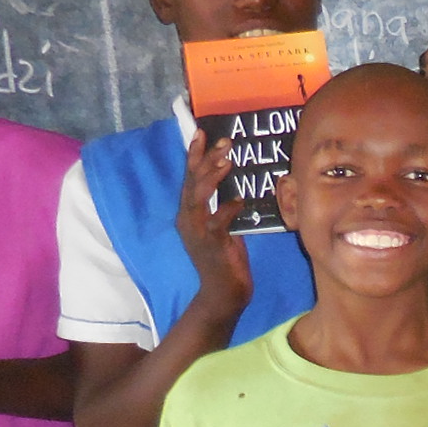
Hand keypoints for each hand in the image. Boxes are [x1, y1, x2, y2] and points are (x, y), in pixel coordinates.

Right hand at [176, 131, 251, 315]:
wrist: (223, 293)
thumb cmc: (226, 260)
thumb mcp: (223, 228)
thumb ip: (222, 207)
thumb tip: (234, 186)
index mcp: (189, 214)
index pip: (189, 178)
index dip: (194, 155)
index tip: (201, 133)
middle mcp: (187, 220)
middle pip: (191, 182)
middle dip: (205, 159)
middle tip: (224, 141)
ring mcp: (196, 232)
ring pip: (197, 197)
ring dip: (212, 177)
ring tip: (228, 160)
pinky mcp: (209, 245)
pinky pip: (217, 222)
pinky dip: (227, 209)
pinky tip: (240, 200)